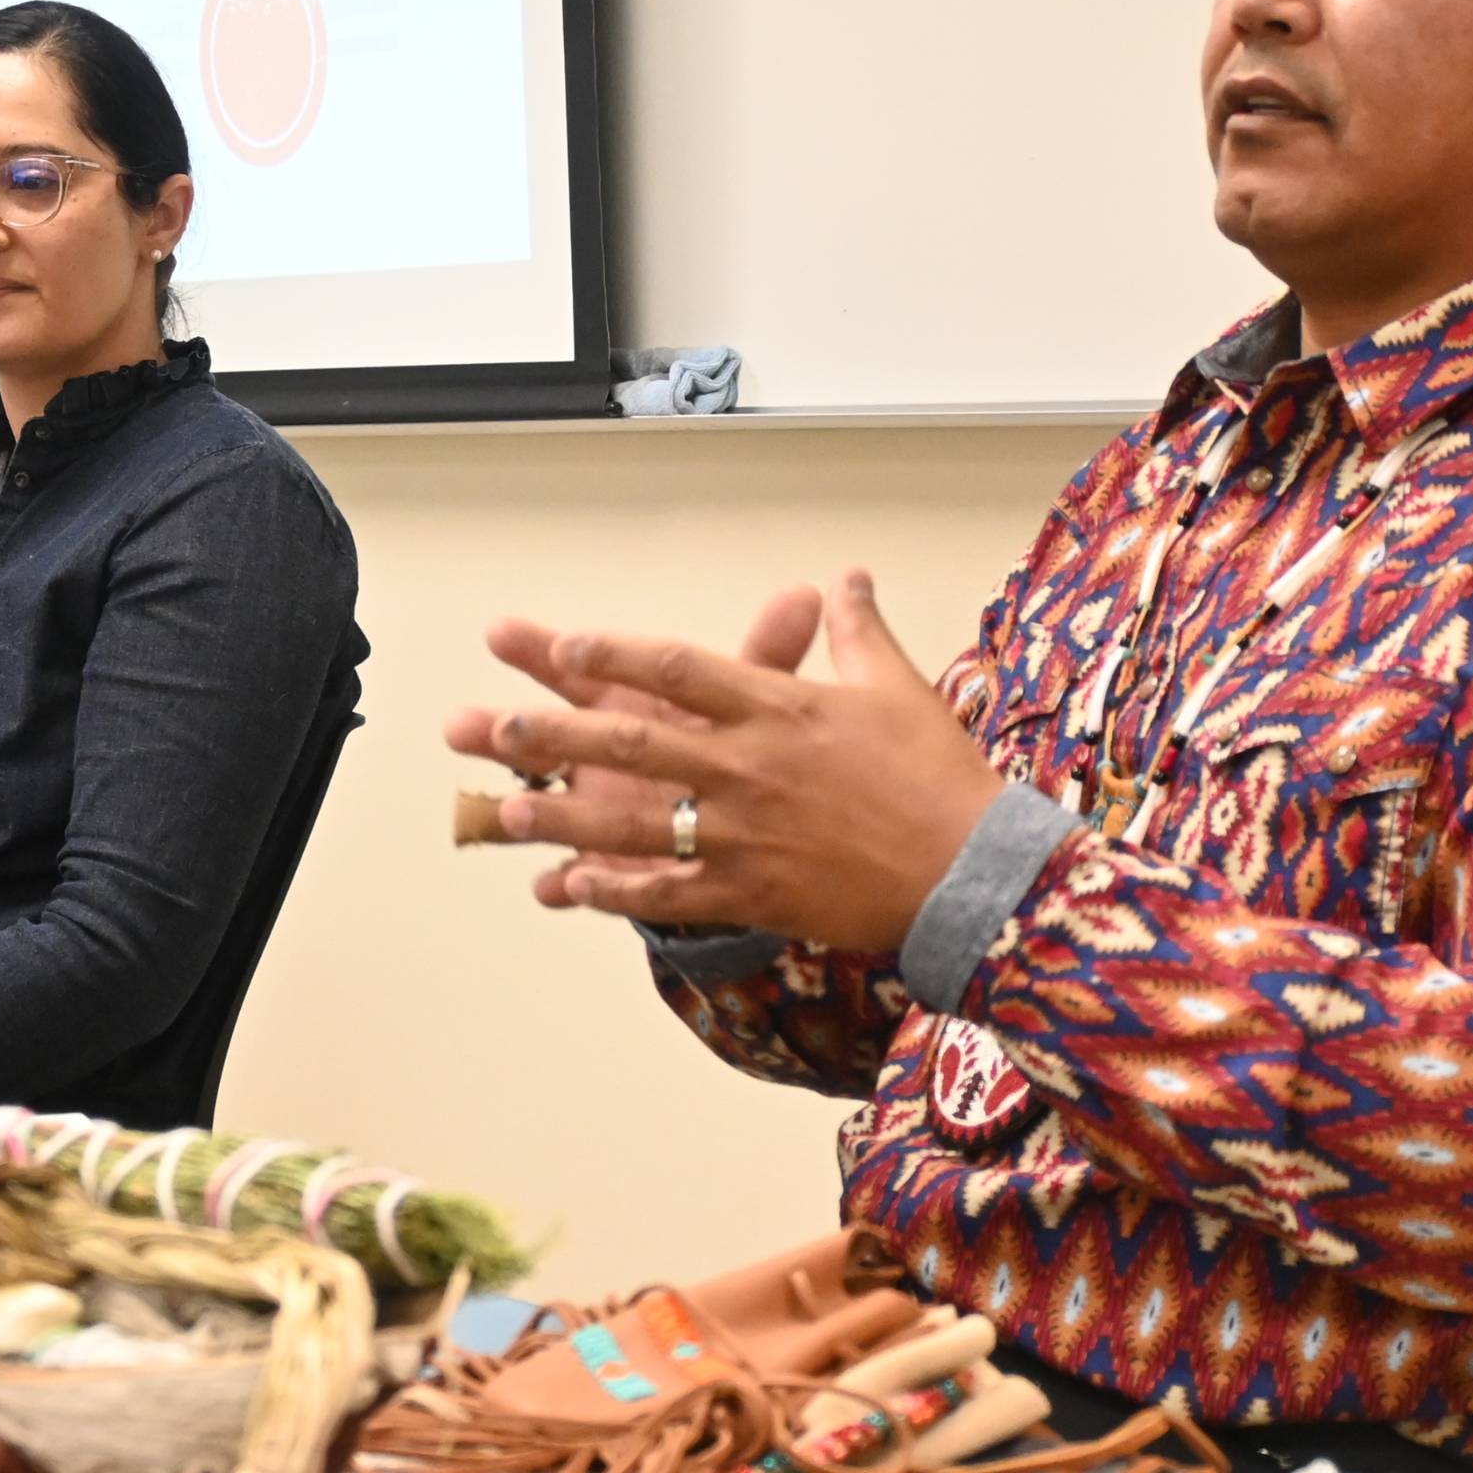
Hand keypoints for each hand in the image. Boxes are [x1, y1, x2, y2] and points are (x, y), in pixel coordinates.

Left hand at [450, 572, 1008, 952]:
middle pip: (638, 742)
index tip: (564, 644)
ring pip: (638, 823)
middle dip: (560, 733)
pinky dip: (617, 893)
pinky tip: (570, 889)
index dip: (617, 657)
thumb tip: (850, 578)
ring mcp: (747, 834)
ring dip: (567, 816)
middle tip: (496, 725)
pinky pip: (671, 894)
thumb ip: (858, 632)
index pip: (683, 670)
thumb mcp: (900, 689)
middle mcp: (752, 767)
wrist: (975, 873)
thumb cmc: (941, 777)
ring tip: (507, 810)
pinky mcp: (754, 892)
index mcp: (781, 709)